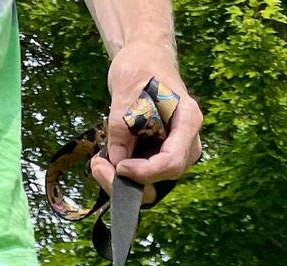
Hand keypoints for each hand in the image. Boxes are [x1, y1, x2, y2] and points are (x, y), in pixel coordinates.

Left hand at [90, 44, 203, 196]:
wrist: (144, 59)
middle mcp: (186, 143)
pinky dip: (122, 175)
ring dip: (123, 182)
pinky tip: (104, 161)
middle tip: (99, 167)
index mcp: (188, 122)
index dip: (145, 172)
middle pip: (163, 180)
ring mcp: (173, 152)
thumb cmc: (141, 67)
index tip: (119, 167)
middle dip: (130, 182)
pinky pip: (143, 179)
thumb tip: (116, 162)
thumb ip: (121, 127)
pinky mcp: (157, 157)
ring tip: (98, 163)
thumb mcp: (126, 91)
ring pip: (152, 185)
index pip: (172, 162)